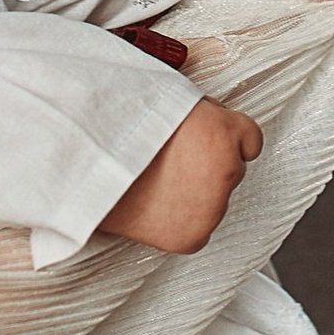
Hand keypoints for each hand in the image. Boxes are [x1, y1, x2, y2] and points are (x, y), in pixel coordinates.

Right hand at [95, 97, 261, 252]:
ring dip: (194, 197)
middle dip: (206, 168)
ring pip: (215, 203)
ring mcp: (211, 207)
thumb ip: (200, 114)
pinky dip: (181, 223)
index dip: (222, 140)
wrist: (83, 159)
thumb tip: (209, 120)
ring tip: (154, 184)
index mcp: (224, 132)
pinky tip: (154, 207)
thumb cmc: (117, 121)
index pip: (250, 141)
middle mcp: (226, 171)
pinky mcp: (192, 236)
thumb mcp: (170, 98)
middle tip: (167, 163)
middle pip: (231, 171)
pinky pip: (198, 231)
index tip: (203, 143)